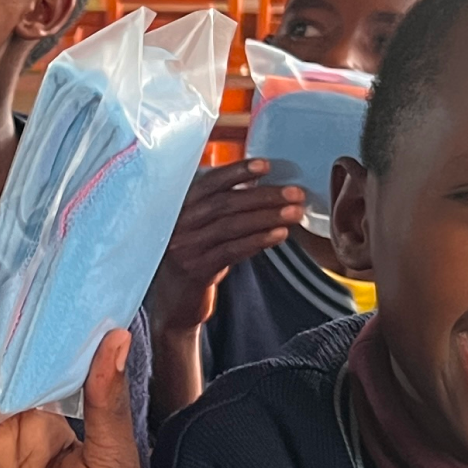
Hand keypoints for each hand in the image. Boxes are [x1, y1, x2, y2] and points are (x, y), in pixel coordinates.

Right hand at [146, 161, 307, 339]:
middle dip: (264, 196)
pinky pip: (232, 250)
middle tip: (294, 193)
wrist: (173, 302)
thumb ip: (219, 207)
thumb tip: (259, 185)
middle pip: (226, 202)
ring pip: (232, 225)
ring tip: (294, 213)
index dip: (238, 171)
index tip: (265, 165)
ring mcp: (186, 247)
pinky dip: (258, 241)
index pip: (210, 182)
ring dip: (267, 217)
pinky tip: (278, 235)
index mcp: (180, 206)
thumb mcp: (200, 228)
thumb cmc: (193, 259)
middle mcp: (179, 224)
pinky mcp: (197, 270)